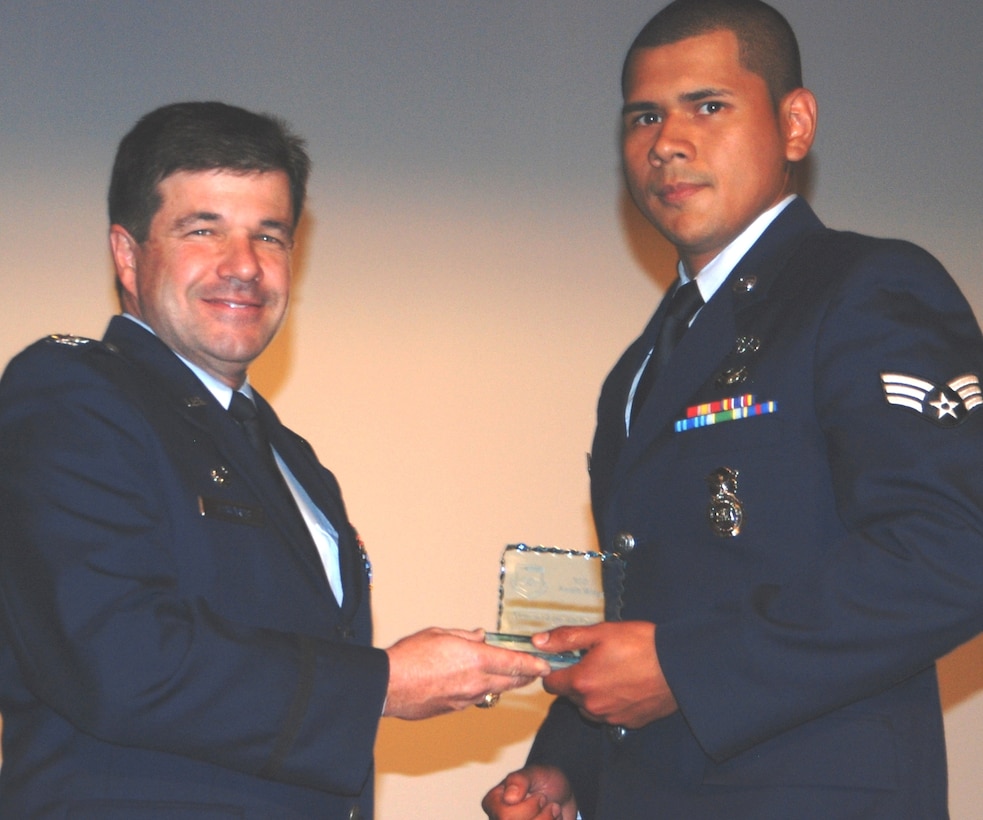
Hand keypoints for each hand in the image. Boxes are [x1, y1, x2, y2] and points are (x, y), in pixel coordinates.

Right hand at [383, 628, 549, 719]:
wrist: (388, 686)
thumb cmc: (409, 657)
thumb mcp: (439, 634)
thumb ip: (464, 636)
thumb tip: (478, 636)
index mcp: (474, 658)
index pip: (513, 663)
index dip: (532, 664)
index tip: (544, 665)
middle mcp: (474, 681)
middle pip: (510, 681)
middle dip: (525, 677)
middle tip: (534, 672)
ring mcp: (465, 698)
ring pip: (494, 692)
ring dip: (504, 684)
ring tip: (508, 676)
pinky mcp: (453, 709)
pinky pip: (475, 700)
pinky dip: (481, 691)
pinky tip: (475, 685)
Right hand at [482, 765, 576, 819]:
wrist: (561, 794)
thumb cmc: (543, 780)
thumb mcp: (534, 772)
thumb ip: (519, 780)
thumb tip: (509, 797)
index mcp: (494, 802)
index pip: (505, 816)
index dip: (528, 808)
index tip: (540, 796)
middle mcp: (499, 819)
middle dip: (541, 816)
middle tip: (546, 802)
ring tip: (553, 810)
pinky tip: (553, 818)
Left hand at [534, 621, 676, 728]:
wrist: (679, 666)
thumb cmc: (640, 644)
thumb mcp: (600, 633)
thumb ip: (566, 638)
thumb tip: (538, 642)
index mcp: (581, 682)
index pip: (550, 683)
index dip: (555, 669)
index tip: (567, 659)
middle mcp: (592, 706)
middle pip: (569, 695)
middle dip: (576, 679)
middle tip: (596, 660)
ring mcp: (611, 717)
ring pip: (589, 707)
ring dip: (593, 693)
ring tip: (613, 672)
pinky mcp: (629, 723)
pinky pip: (610, 714)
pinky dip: (612, 702)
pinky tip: (627, 685)